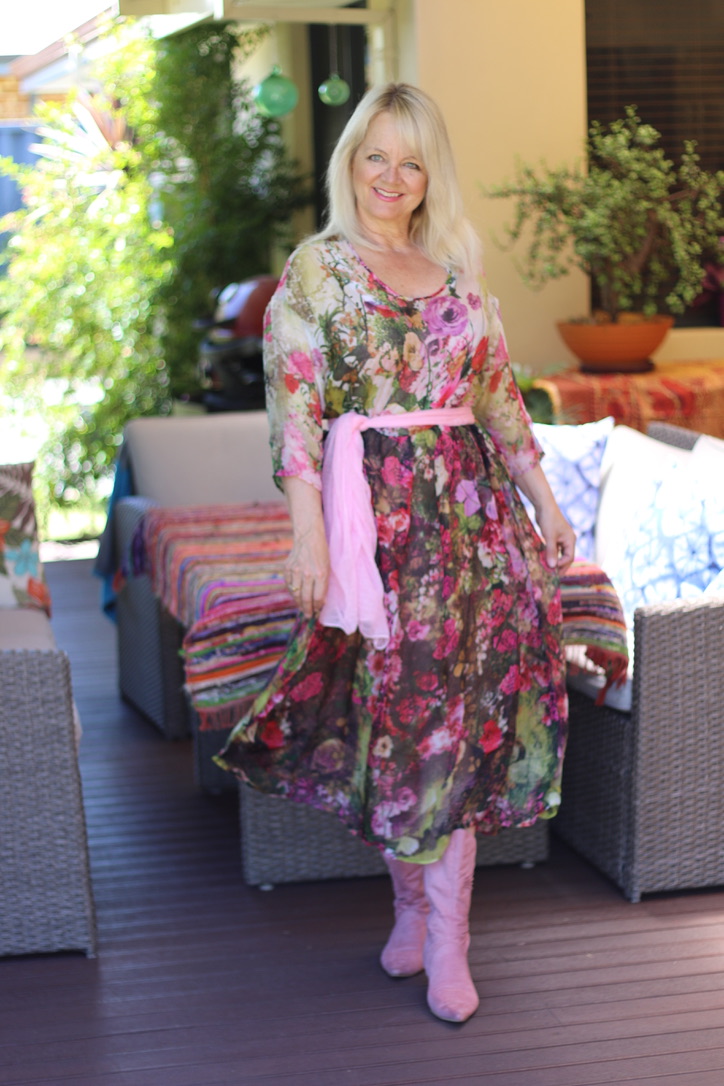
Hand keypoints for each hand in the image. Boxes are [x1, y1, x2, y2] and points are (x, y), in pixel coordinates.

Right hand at [281, 477, 329, 617]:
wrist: (308, 537)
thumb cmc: (322, 553)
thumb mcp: (328, 568)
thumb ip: (324, 585)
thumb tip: (319, 602)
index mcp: (321, 574)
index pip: (318, 598)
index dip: (317, 607)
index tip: (317, 613)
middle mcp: (307, 574)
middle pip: (305, 599)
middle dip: (307, 610)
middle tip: (308, 616)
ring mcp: (296, 571)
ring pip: (296, 594)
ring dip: (299, 603)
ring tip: (303, 608)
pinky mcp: (287, 569)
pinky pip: (289, 585)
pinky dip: (292, 592)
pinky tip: (296, 595)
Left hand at [535, 502, 575, 574]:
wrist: (544, 506)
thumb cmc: (548, 520)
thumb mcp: (549, 537)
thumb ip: (551, 551)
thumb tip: (553, 566)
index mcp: (570, 540)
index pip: (569, 558)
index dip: (561, 565)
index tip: (552, 569)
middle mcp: (568, 540)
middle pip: (566, 557)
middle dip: (560, 566)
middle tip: (552, 575)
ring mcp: (562, 538)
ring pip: (560, 554)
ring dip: (555, 561)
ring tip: (548, 569)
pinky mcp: (555, 536)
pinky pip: (555, 549)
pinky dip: (551, 554)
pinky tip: (545, 559)